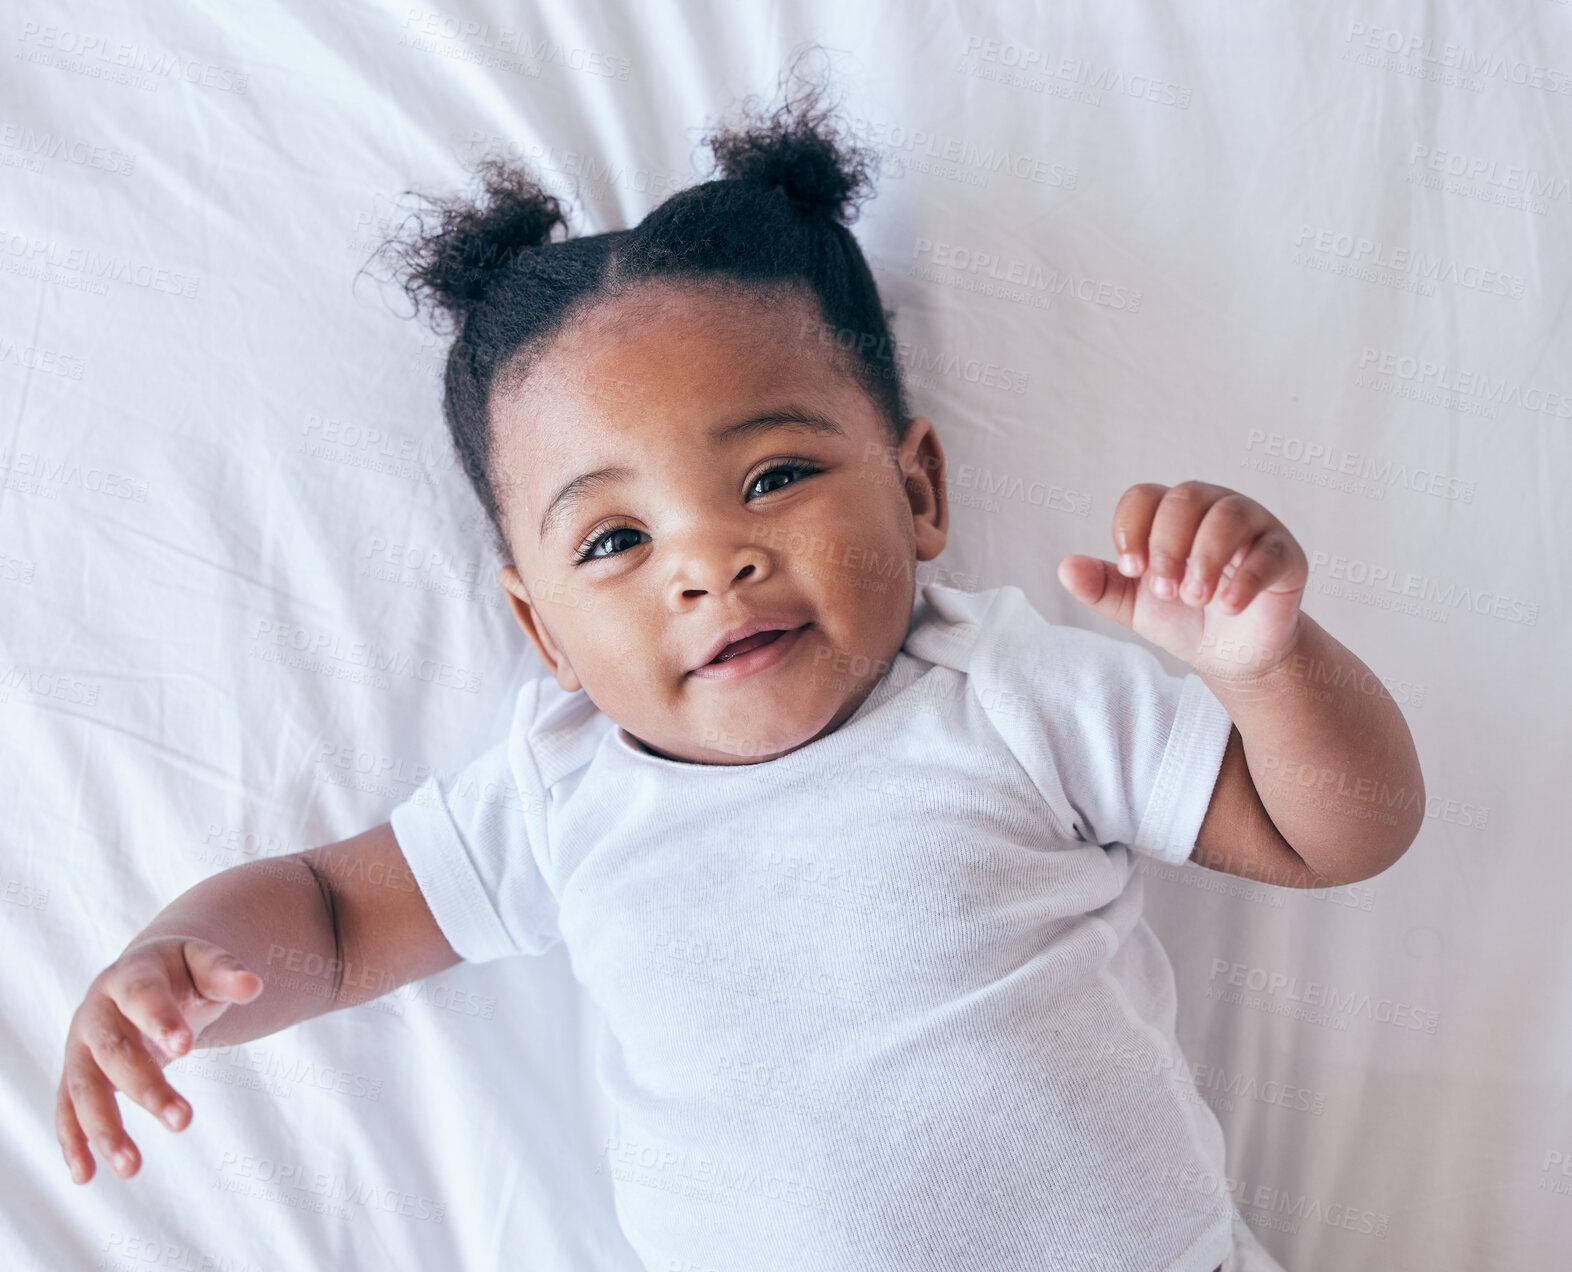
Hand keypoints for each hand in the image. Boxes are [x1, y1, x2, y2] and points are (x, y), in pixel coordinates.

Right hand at [57, 938, 261, 1182]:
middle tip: (183, 1121)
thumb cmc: (180, 973)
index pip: (143, 996)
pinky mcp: (74, 1075)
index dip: (161, 1021)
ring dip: (104, 1129)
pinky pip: (66, 1110)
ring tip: (131, 1168)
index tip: (186, 1048)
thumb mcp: (204, 962)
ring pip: (84, 1088)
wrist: (142, 977)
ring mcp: (79, 1045)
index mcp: (130, 975)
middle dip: (146, 1088)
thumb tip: (254, 986)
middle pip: (114, 1051)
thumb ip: (226, 972)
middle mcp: (96, 1010)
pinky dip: (72, 1142)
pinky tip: (85, 1176)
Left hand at [1055, 481, 1307, 680]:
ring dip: (1204, 557)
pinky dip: (1244, 579)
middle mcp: (1212, 507)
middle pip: (1185, 499)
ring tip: (1194, 598)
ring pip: (1228, 516)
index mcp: (1170, 514)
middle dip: (1168, 546)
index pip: (1144, 496)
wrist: (1230, 655)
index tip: (1129, 570)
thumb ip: (1101, 586)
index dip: (1131, 529)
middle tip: (1165, 591)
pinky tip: (1227, 606)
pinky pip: (1268, 552)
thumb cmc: (1181, 617)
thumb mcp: (1133, 605)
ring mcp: (1254, 526)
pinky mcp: (1286, 554)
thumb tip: (1065, 567)